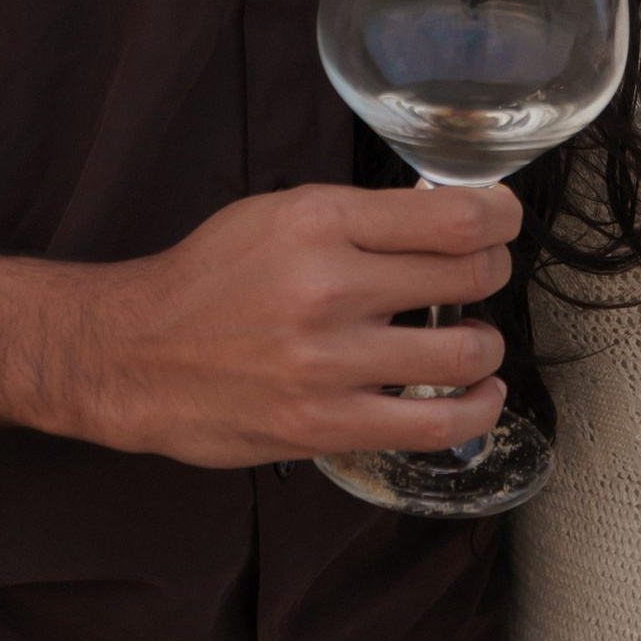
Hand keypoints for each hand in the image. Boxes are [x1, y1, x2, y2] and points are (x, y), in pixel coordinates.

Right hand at [53, 179, 521, 470]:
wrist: (134, 355)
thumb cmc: (206, 282)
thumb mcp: (275, 215)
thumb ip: (357, 217)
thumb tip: (444, 217)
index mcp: (317, 221)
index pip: (453, 216)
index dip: (502, 218)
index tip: (505, 222)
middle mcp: (328, 287)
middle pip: (470, 274)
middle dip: (493, 271)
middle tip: (484, 275)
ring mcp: (329, 362)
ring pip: (465, 351)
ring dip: (486, 344)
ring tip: (473, 340)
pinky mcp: (325, 425)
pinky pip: (435, 426)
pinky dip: (476, 409)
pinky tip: (480, 395)